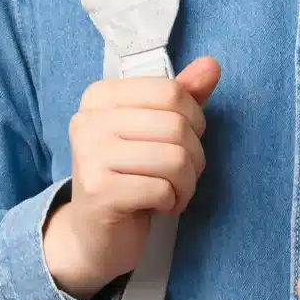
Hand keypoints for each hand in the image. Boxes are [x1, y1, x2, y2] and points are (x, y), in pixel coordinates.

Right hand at [42, 55, 219, 299]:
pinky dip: (172, 201)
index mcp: (100, 96)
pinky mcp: (99, 192)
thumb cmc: (129, 176)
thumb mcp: (155, 130)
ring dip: (186, 183)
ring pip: (175, 158)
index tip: (181, 141)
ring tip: (172, 191)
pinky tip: (157, 205)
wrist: (95, 234)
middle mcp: (88, 121)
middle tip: (180, 174)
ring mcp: (89, 156)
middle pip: (176, 125)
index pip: (171, 92)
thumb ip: (183, 96)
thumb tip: (211, 65)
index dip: (193, 119)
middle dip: (193, 156)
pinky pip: (162, 189)